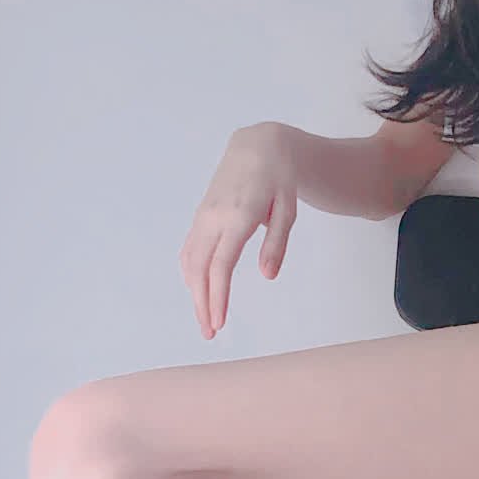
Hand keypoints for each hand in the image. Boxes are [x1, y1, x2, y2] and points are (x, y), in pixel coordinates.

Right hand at [179, 122, 299, 340]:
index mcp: (238, 217)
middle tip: (208, 332)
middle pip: (199, 268)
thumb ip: (277, 243)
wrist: (258, 146)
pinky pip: (189, 248)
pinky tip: (195, 289)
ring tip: (204, 318)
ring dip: (193, 292)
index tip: (218, 322)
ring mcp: (203, 216)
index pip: (221, 265)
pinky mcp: (200, 215)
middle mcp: (214, 217)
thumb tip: (267, 276)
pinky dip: (189, 272)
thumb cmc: (279, 179)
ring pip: (189, 260)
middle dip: (201, 303)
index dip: (217, 296)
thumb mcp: (288, 209)